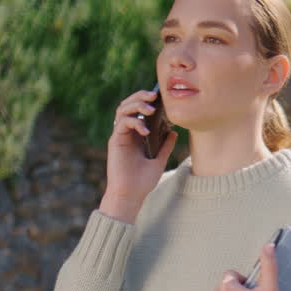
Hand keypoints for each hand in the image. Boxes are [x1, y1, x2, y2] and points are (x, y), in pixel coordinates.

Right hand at [104, 88, 177, 213]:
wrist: (131, 195)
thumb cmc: (143, 181)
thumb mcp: (159, 160)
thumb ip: (165, 146)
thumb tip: (174, 132)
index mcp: (135, 135)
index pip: (138, 109)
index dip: (146, 99)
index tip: (160, 96)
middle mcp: (126, 132)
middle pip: (128, 104)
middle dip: (140, 95)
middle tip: (155, 95)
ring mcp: (120, 136)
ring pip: (122, 109)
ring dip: (136, 104)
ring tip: (151, 108)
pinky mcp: (115, 141)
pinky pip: (122, 123)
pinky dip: (134, 121)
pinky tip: (146, 130)